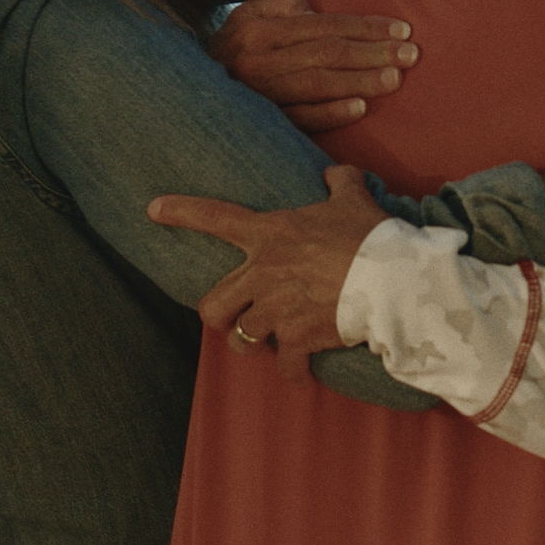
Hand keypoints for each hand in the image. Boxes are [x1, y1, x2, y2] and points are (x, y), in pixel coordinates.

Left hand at [147, 165, 389, 381]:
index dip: (181, 212)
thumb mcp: (353, 199)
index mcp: (271, 235)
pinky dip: (292, 371)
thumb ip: (339, 181)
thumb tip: (332, 173)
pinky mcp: (296, 340)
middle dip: (218, 315)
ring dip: (253, 343)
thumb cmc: (371, 236)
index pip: (215, 217)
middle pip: (212, 305)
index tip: (153, 209)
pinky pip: (283, 366)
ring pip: (241, 339)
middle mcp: (263, 274)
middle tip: (232, 316)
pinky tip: (301, 371)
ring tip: (270, 342)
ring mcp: (276, 311)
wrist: (392, 282)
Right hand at [209, 0, 418, 131]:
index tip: (402, 30)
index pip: (324, 26)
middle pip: (327, 54)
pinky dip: (330, 113)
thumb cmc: (230, 49)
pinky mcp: (264, 122)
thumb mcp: (246, 15)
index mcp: (260, 30)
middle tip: (412, 54)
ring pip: (318, 85)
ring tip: (396, 78)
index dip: (365, 27)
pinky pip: (300, 118)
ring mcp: (261, 94)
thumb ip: (280, 4)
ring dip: (360, 81)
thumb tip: (310, 4)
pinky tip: (360, 108)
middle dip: (373, 53)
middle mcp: (260, 60)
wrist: (187, 93)